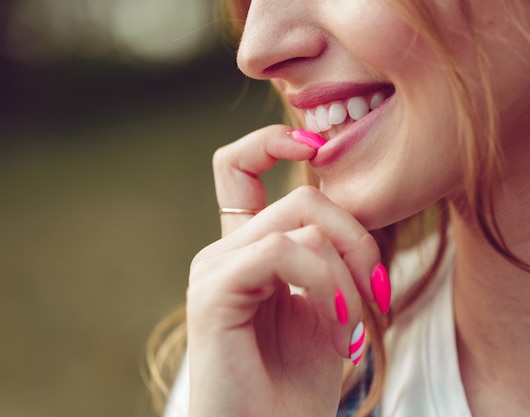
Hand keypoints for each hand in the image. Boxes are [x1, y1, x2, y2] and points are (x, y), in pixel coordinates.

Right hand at [186, 125, 382, 416]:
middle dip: (357, 237)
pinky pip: (280, 250)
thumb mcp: (326, 304)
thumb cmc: (298, 381)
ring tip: (357, 326)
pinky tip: (338, 328)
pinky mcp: (212, 292)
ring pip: (297, 221)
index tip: (317, 145)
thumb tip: (345, 209)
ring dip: (346, 272)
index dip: (273, 140)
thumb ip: (327, 253)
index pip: (239, 167)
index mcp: (247, 251)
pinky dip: (323, 283)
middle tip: (377, 294)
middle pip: (300, 198)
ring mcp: (213, 269)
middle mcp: (224, 252)